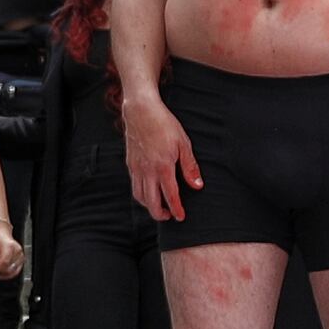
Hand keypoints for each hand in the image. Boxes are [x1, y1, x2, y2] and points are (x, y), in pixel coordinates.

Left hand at [0, 219, 25, 284]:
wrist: (2, 234)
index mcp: (9, 246)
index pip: (5, 262)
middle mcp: (17, 251)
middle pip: (10, 268)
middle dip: (0, 271)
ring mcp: (21, 255)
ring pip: (14, 271)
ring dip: (4, 274)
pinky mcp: (22, 258)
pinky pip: (17, 270)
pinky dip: (9, 273)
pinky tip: (2, 270)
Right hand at [120, 89, 200, 222]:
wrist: (141, 111)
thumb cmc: (164, 124)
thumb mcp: (183, 143)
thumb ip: (190, 167)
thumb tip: (198, 186)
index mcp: (163, 166)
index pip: (170, 196)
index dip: (176, 209)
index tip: (181, 217)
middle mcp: (147, 171)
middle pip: (151, 203)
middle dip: (160, 214)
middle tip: (170, 216)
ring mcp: (137, 168)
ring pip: (139, 197)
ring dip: (149, 206)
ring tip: (160, 206)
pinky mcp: (130, 164)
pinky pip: (134, 186)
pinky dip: (141, 195)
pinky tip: (149, 192)